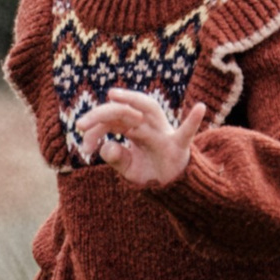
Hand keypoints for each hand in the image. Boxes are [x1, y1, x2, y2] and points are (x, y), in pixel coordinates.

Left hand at [73, 87, 194, 188]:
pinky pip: (186, 132)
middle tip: (79, 124)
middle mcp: (147, 124)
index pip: (111, 121)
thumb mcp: (127, 168)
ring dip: (132, 100)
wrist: (171, 185)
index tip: (83, 148)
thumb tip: (105, 147)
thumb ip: (115, 158)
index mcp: (134, 127)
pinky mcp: (178, 145)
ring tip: (113, 94)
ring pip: (149, 110)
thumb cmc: (148, 170)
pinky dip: (193, 121)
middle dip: (101, 114)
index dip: (94, 130)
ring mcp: (163, 132)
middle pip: (123, 110)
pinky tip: (200, 108)